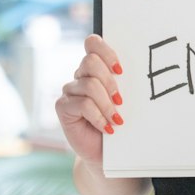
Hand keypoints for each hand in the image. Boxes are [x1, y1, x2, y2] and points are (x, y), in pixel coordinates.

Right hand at [53, 34, 124, 164]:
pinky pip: (83, 104)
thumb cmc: (116, 122)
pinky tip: (107, 127)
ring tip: (116, 120)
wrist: (106, 151)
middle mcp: (80, 75)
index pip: (93, 43)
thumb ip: (121, 83)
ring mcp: (70, 90)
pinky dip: (99, 117)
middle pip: (91, 62)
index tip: (121, 70)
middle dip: (110, 82)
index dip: (106, 52)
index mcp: (95, 68)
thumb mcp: (123, 100)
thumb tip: (131, 74)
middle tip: (121, 101)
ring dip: (107, 105)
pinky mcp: (62, 106)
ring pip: (89, 85)